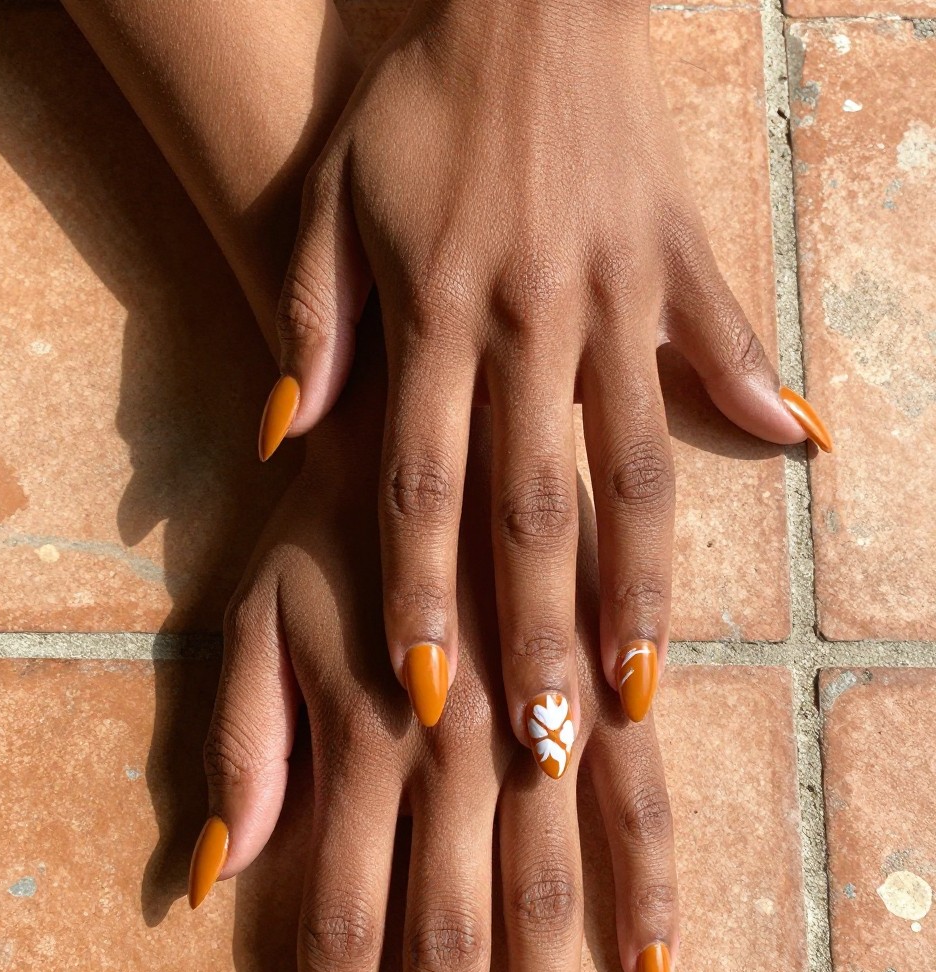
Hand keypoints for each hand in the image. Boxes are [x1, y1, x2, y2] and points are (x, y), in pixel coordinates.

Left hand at [193, 311, 678, 971]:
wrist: (422, 414)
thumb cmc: (316, 523)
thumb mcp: (249, 620)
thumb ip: (242, 745)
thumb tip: (210, 873)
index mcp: (359, 736)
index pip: (338, 916)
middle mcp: (455, 746)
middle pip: (448, 929)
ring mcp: (537, 721)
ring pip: (545, 891)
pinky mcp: (600, 691)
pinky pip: (636, 806)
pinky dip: (645, 897)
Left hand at [260, 0, 830, 749]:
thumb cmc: (414, 107)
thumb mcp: (331, 201)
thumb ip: (313, 326)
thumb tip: (288, 443)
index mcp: (436, 315)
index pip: (425, 487)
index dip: (424, 598)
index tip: (431, 698)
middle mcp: (529, 322)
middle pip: (535, 508)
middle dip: (540, 634)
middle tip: (553, 747)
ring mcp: (614, 295)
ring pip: (631, 465)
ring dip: (639, 584)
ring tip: (643, 683)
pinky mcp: (677, 259)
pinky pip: (718, 337)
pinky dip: (753, 390)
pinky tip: (799, 454)